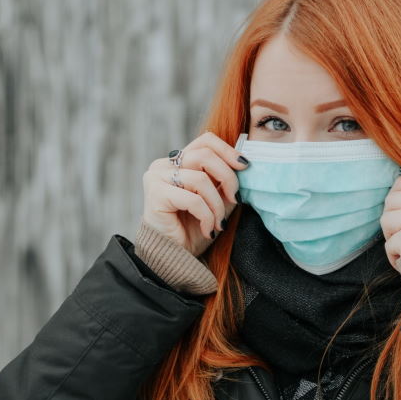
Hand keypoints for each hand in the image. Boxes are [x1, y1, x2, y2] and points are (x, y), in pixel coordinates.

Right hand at [141, 131, 247, 256]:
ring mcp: (157, 177)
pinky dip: (207, 216)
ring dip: (217, 205)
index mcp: (178, 162)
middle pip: (205, 155)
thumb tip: (243, 165)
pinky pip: (193, 199)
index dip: (228, 151)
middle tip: (235, 200)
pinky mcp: (155, 194)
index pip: (205, 141)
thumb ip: (224, 182)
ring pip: (201, 179)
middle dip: (228, 178)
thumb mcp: (216, 201)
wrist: (174, 257)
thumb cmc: (193, 230)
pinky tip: (208, 230)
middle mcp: (164, 165)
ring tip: (219, 223)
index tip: (245, 167)